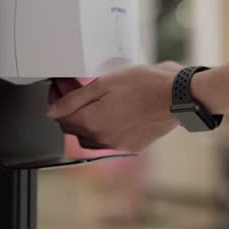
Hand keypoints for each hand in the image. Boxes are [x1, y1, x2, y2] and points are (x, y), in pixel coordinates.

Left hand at [45, 62, 184, 151]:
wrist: (177, 98)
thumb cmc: (146, 86)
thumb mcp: (105, 82)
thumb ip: (75, 98)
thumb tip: (52, 111)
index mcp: (92, 123)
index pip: (60, 117)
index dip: (56, 101)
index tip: (60, 88)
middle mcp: (102, 140)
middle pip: (74, 128)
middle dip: (71, 110)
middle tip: (76, 90)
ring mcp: (117, 145)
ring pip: (90, 137)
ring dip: (87, 121)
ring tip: (96, 102)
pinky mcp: (131, 146)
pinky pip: (108, 140)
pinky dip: (105, 127)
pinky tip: (115, 111)